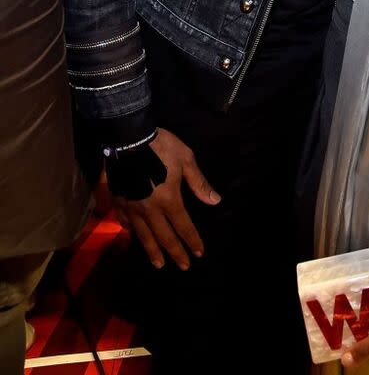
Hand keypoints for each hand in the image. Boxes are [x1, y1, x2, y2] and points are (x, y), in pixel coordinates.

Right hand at [114, 128, 219, 269]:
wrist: (129, 138)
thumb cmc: (162, 146)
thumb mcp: (186, 159)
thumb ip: (198, 182)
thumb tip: (215, 201)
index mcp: (169, 200)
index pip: (183, 226)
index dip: (192, 241)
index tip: (199, 253)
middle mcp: (150, 210)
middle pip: (164, 236)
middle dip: (175, 252)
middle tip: (183, 266)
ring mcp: (132, 207)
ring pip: (143, 235)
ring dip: (152, 251)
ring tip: (158, 264)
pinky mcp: (119, 201)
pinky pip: (125, 222)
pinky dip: (130, 232)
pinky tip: (132, 236)